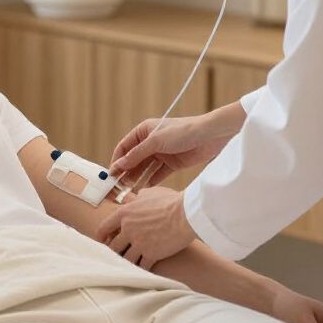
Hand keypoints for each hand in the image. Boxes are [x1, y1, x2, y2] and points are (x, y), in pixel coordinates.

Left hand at [95, 186, 196, 268]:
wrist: (186, 213)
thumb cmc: (170, 200)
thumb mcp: (149, 194)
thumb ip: (137, 198)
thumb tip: (133, 198)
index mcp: (124, 213)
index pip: (104, 227)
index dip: (101, 236)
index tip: (102, 241)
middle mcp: (128, 229)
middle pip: (113, 246)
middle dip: (114, 252)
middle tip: (116, 256)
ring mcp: (138, 242)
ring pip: (126, 259)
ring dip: (127, 262)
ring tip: (128, 266)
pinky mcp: (151, 254)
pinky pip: (142, 266)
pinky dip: (142, 269)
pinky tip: (143, 271)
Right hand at [108, 107, 241, 187]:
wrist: (211, 136)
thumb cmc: (183, 131)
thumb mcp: (156, 142)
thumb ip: (136, 155)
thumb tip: (119, 165)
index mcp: (144, 131)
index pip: (124, 148)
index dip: (117, 161)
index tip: (111, 175)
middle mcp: (151, 142)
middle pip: (134, 159)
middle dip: (126, 172)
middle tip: (119, 187)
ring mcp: (162, 153)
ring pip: (145, 168)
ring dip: (137, 179)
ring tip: (130, 191)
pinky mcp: (173, 163)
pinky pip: (158, 174)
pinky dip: (151, 181)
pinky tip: (144, 190)